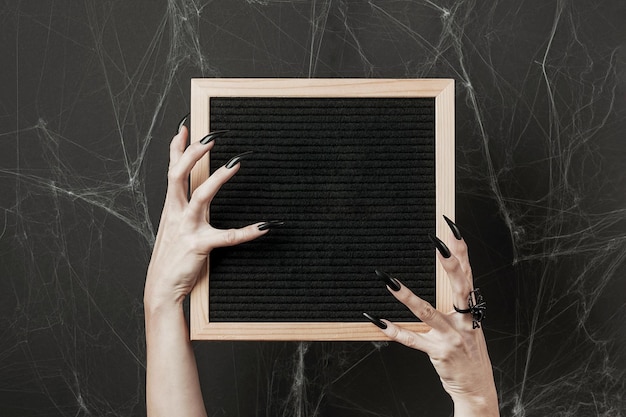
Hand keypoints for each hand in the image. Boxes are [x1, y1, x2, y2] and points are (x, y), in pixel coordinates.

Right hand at [144, 126, 267, 308]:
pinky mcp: (200, 245)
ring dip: (218, 179)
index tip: (184, 127)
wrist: (161, 287)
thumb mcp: (172, 227)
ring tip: (235, 163)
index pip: (172, 170)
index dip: (177, 148)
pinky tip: (263, 226)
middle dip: (193, 154)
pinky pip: (227, 237)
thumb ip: (180, 208)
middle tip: (211, 137)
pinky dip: (247, 231)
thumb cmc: (171, 256)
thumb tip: (189, 193)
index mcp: (171, 207)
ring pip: (200, 196)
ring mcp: (187, 228)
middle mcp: (176, 213)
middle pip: (179, 175)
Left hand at [367, 220, 498, 416]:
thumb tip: (453, 272)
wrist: (477, 388)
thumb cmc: (469, 352)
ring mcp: (451, 337)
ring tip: (390, 281)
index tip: (452, 228)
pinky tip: (378, 321)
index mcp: (471, 310)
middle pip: (459, 286)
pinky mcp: (438, 352)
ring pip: (428, 313)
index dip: (461, 250)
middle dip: (450, 264)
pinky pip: (412, 340)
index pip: (468, 273)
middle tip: (437, 242)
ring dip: (408, 297)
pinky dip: (394, 331)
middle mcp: (464, 321)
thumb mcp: (470, 324)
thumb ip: (460, 300)